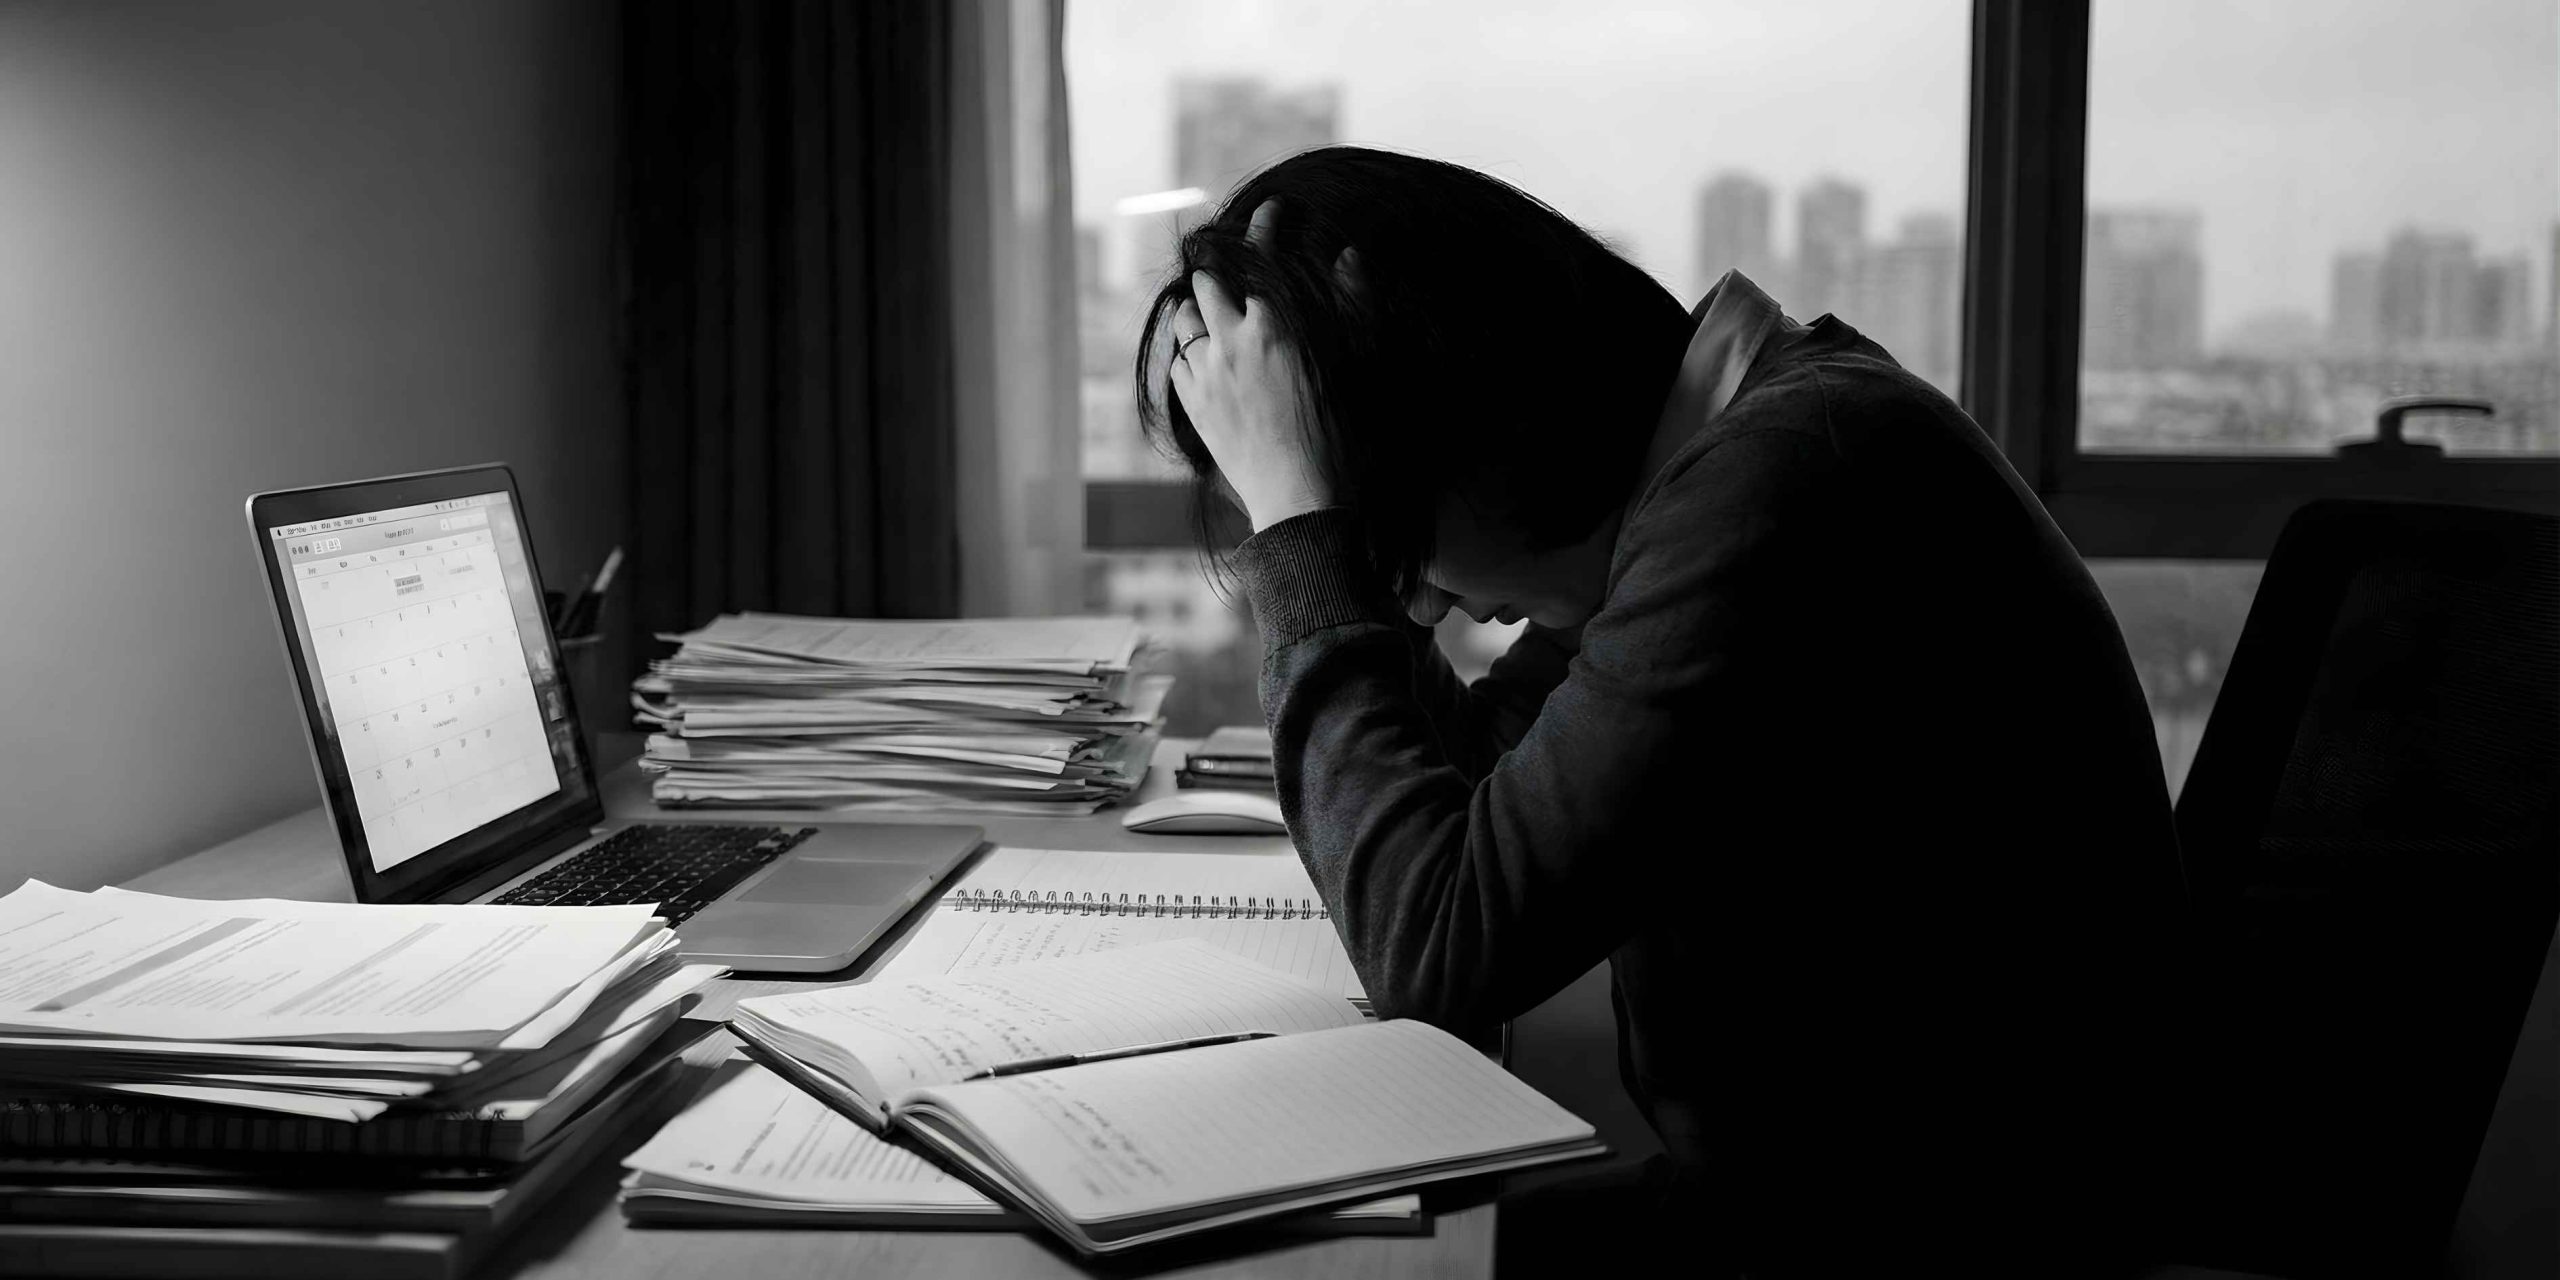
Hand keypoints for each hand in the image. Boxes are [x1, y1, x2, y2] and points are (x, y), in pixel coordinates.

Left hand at [1168, 200, 1333, 532]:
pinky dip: (1190, 352)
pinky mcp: (1193, 406)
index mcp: (1276, 324)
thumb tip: (1348, 256)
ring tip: (1216, 312)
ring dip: (1199, 308)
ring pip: (1185, 319)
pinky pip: (1178, 363)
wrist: (1304, 500)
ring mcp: (1206, 374)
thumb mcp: (1357, 364)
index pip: (1261, 255)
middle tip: (1237, 270)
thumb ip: (1354, 304)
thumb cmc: (1342, 436)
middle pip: (1208, 282)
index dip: (1265, 226)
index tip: (1270, 210)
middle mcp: (1232, 341)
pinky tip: (1207, 359)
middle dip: (1222, 269)